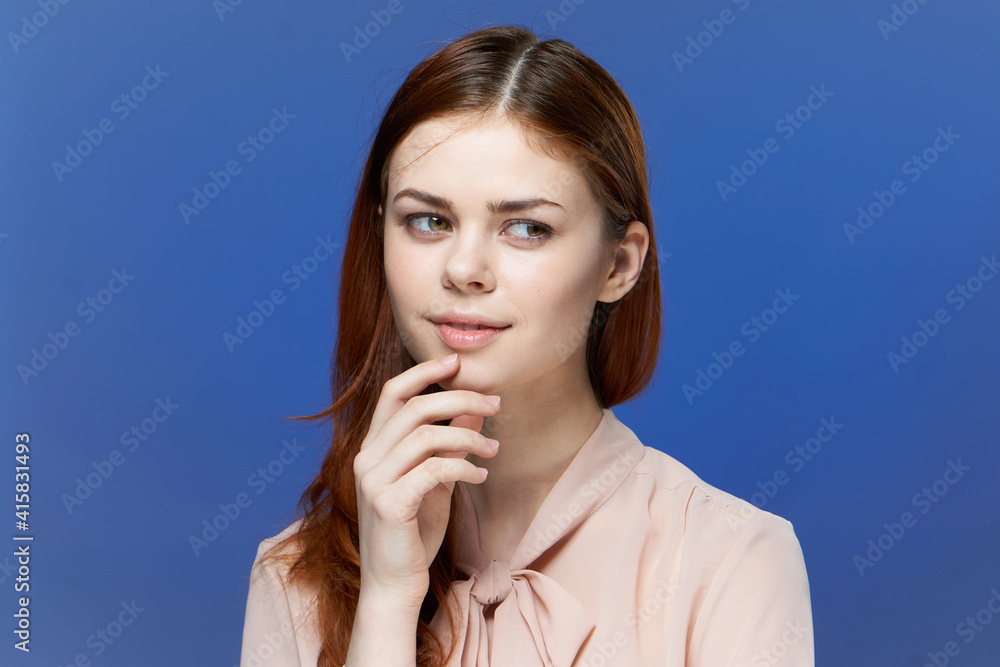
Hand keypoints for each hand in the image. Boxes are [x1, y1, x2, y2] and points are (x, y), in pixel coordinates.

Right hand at [352, 352, 500, 608]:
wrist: (394, 584)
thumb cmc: (414, 531)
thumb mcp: (434, 480)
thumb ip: (447, 443)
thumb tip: (474, 406)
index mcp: (373, 448)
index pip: (393, 393)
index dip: (424, 372)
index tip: (458, 362)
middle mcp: (367, 459)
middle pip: (415, 407)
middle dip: (459, 398)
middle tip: (495, 402)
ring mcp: (374, 481)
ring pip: (426, 435)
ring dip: (469, 437)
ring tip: (493, 449)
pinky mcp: (389, 504)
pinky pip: (433, 470)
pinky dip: (463, 468)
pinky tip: (479, 477)